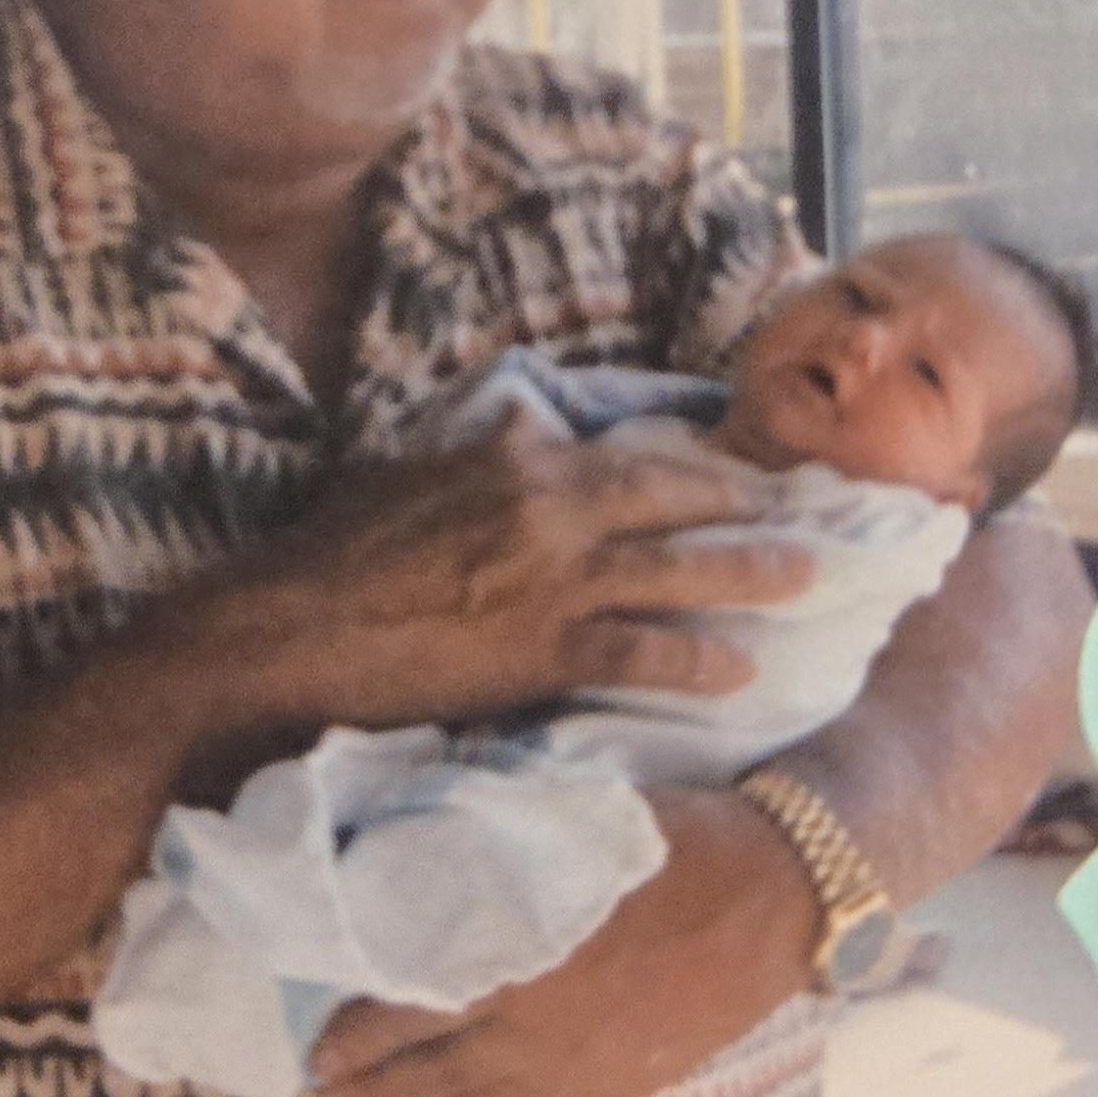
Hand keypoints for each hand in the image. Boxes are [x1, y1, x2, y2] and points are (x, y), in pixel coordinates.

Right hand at [195, 415, 814, 735]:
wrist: (292, 632)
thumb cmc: (335, 553)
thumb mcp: (411, 476)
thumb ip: (482, 456)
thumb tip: (529, 426)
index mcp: (519, 462)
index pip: (635, 457)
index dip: (701, 468)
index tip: (743, 475)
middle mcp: (552, 512)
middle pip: (676, 504)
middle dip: (747, 509)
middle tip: (803, 518)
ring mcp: (555, 584)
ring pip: (682, 573)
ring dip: (752, 575)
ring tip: (805, 579)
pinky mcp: (545, 652)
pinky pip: (646, 653)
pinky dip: (700, 661)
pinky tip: (740, 670)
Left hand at [309, 784, 819, 1096]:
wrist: (783, 896)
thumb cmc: (677, 839)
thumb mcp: (572, 826)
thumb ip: (496, 845)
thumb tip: (423, 821)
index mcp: (520, 959)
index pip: (408, 1011)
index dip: (354, 1035)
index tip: (315, 1045)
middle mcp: (541, 1027)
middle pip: (430, 1073)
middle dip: (369, 1085)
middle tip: (323, 1086)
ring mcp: (583, 1065)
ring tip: (385, 1096)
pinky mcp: (621, 1082)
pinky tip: (473, 1095)